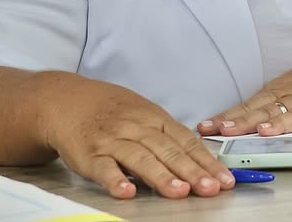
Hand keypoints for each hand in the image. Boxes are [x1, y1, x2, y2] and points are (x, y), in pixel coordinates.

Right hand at [46, 79, 234, 198]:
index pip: (186, 141)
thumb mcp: (144, 114)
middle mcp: (136, 128)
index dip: (206, 160)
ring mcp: (112, 141)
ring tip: (180, 192)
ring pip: (140, 159)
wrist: (67, 100)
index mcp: (154, 119)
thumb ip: (168, 137)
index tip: (224, 178)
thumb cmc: (111, 111)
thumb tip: (200, 160)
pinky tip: (127, 192)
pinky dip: (115, 180)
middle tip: (211, 188)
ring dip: (161, 176)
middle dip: (192, 171)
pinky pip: (103, 169)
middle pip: (168, 150)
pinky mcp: (89, 155)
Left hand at [197, 49, 291, 136]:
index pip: (249, 102)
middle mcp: (288, 90)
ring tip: (226, 130)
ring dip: (246, 121)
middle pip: (253, 106)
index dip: (228, 114)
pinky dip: (280, 123)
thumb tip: (262, 117)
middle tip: (205, 128)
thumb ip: (285, 101)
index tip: (206, 124)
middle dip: (228, 118)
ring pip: (269, 111)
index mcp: (282, 87)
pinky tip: (266, 130)